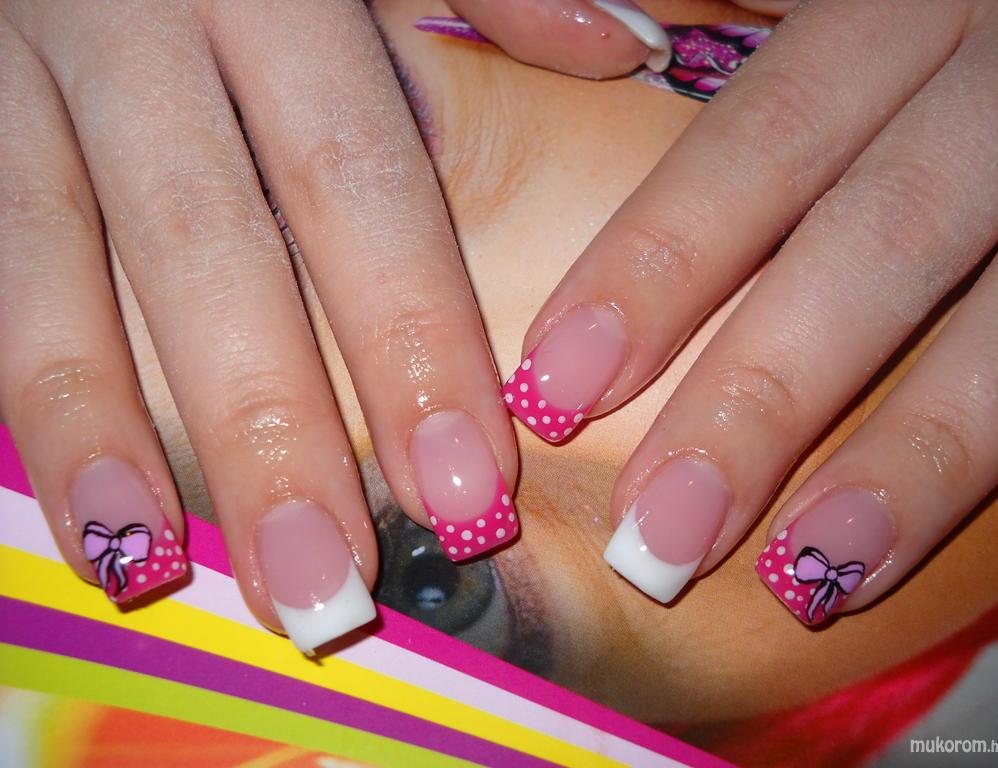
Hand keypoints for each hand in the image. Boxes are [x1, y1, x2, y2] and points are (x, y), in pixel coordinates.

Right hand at [0, 0, 517, 653]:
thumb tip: (623, 48)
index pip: (357, 181)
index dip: (410, 340)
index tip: (466, 488)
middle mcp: (134, 27)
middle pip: (210, 248)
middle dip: (271, 428)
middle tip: (326, 589)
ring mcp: (16, 68)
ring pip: (50, 262)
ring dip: (102, 429)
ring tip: (153, 567)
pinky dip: (21, 380)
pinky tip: (68, 490)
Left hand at [499, 0, 997, 623]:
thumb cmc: (930, 30)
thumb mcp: (837, 2)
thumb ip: (732, 36)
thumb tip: (598, 71)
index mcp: (900, 6)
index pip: (761, 143)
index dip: (655, 264)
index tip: (554, 384)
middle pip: (875, 242)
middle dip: (760, 396)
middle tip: (657, 530)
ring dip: (901, 459)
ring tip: (796, 574)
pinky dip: (979, 464)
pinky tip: (885, 548)